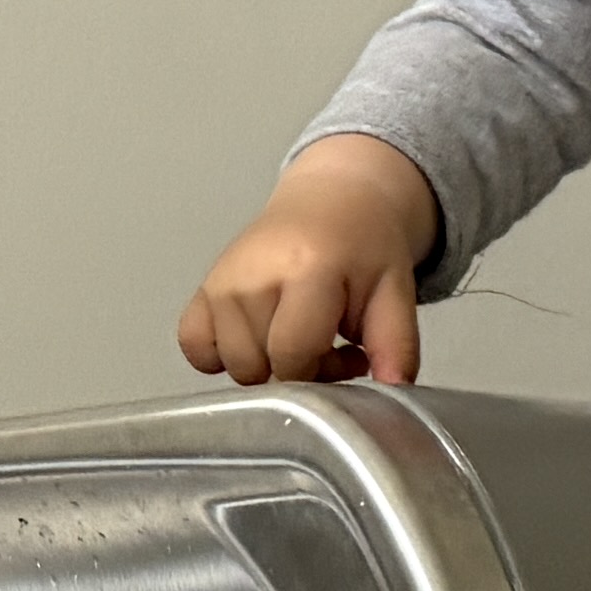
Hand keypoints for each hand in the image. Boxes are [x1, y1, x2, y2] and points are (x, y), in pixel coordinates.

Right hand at [179, 135, 438, 386]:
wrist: (331, 200)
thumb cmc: (365, 250)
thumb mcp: (396, 291)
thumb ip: (397, 344)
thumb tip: (394, 390)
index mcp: (307, 271)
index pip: (293, 356)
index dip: (320, 373)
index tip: (345, 356)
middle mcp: (253, 276)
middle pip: (261, 367)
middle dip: (296, 372)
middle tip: (326, 344)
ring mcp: (221, 282)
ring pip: (233, 365)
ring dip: (265, 366)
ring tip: (296, 336)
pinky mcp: (202, 288)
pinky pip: (194, 347)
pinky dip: (220, 354)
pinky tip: (255, 337)